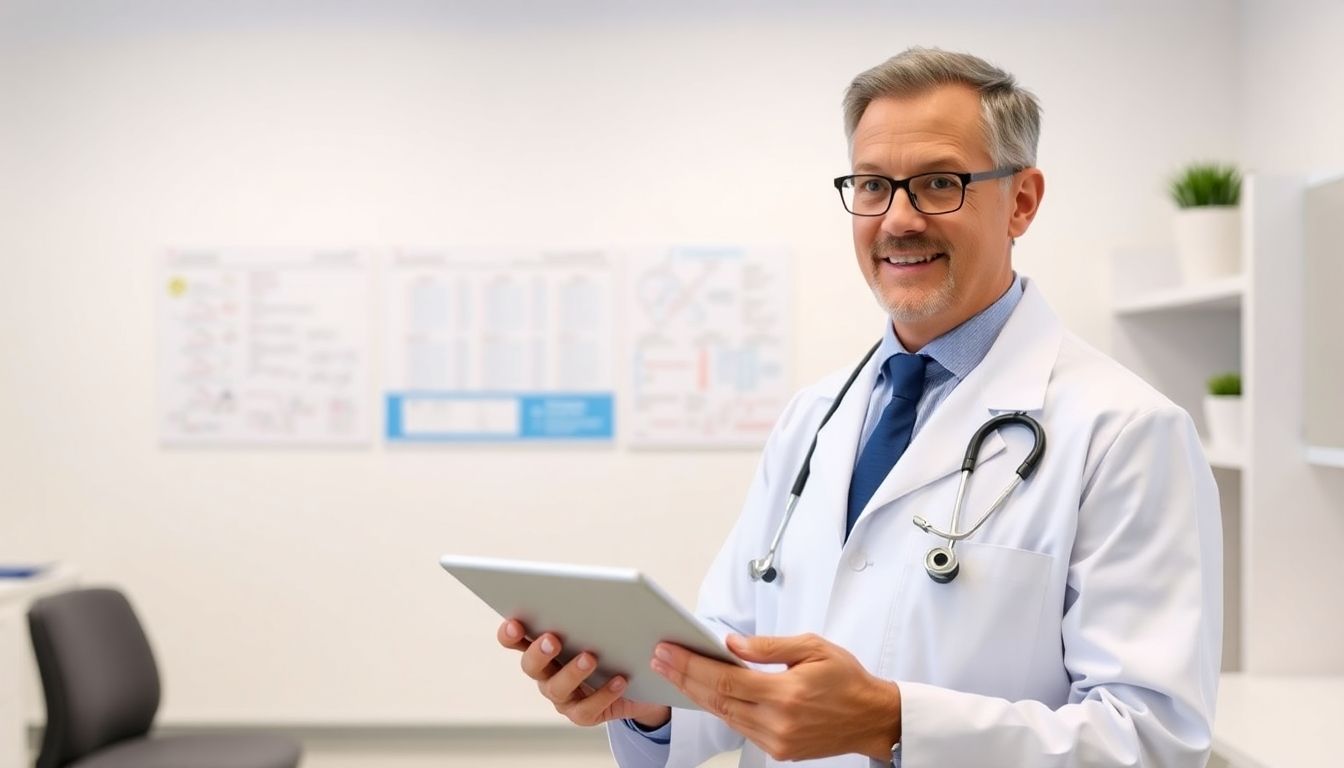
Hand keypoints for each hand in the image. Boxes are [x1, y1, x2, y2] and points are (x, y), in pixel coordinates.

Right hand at [496, 619, 670, 728]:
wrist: (639, 681)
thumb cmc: (616, 643)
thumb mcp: (608, 621)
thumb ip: (598, 608)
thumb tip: (605, 594)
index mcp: (544, 644)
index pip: (515, 638)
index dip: (510, 632)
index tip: (515, 622)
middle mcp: (546, 672)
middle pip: (530, 665)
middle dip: (539, 651)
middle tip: (553, 638)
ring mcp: (562, 696)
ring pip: (556, 688)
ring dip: (571, 672)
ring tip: (590, 658)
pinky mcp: (582, 713)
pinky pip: (586, 708)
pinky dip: (603, 693)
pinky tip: (619, 680)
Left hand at [651, 632, 900, 761]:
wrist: (873, 718)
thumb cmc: (847, 679)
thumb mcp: (813, 648)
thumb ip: (769, 647)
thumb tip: (730, 644)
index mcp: (786, 695)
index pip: (725, 679)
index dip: (691, 665)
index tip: (668, 650)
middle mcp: (777, 723)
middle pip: (717, 699)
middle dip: (684, 677)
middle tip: (659, 657)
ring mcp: (776, 741)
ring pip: (724, 715)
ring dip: (695, 693)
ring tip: (674, 671)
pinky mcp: (778, 751)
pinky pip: (739, 726)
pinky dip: (719, 708)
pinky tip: (704, 691)